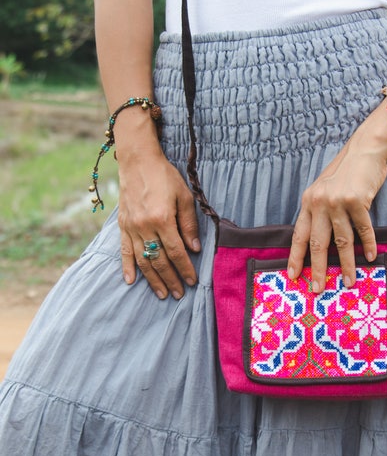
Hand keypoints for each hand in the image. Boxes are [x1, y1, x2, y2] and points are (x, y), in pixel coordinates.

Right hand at [117, 144, 199, 299]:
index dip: (185, 269)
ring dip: (153, 279)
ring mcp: (131, 227)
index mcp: (162, 219)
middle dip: (171, 279)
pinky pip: (124, 251)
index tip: (192, 281)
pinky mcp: (122, 226)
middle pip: (159, 260)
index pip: (176, 252)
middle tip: (180, 294)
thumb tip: (194, 249)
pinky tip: (130, 281)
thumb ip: (189, 224)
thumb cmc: (165, 177)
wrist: (138, 161)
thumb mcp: (184, 197)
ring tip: (162, 294)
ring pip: (143, 260)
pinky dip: (127, 267)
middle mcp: (144, 226)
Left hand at [287, 108, 386, 292]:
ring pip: (341, 241)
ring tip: (348, 282)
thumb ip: (319, 213)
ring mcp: (338, 202)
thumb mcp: (324, 191)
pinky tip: (371, 257)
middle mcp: (319, 203)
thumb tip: (318, 243)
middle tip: (317, 289)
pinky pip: (363, 229)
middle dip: (317, 269)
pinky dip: (369, 244)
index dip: (295, 257)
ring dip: (346, 264)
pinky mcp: (357, 200)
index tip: (293, 275)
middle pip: (317, 243)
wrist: (364, 151)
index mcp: (308, 202)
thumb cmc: (345, 174)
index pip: (299, 235)